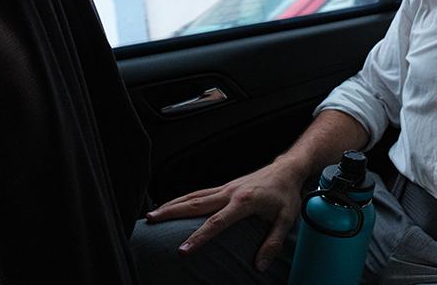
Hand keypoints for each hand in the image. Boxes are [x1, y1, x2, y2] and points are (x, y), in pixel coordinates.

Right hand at [144, 158, 307, 271]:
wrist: (287, 170)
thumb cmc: (286, 195)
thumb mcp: (286, 220)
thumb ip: (272, 243)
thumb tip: (259, 266)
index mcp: (244, 202)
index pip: (217, 222)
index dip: (199, 237)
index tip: (182, 250)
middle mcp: (230, 192)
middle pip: (195, 203)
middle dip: (171, 212)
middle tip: (150, 220)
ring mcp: (226, 187)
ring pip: (194, 195)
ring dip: (172, 204)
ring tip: (152, 214)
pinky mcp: (225, 186)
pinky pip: (200, 192)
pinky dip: (183, 199)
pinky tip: (172, 206)